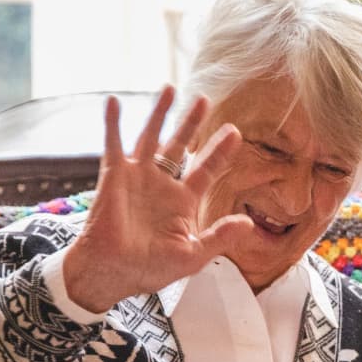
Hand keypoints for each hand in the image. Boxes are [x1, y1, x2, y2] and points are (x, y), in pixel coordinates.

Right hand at [61, 86, 255, 312]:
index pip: (206, 169)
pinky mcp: (114, 175)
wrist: (113, 272)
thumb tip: (249, 222)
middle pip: (180, 145)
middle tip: (205, 100)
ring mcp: (138, 176)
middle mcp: (162, 184)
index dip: (220, 151)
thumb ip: (219, 237)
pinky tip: (113, 101)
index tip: (235, 132)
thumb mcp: (192, 256)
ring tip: (170, 88)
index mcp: (183, 202)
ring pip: (151, 137)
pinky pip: (113, 143)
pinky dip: (112, 122)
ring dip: (159, 113)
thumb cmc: (150, 269)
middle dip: (192, 123)